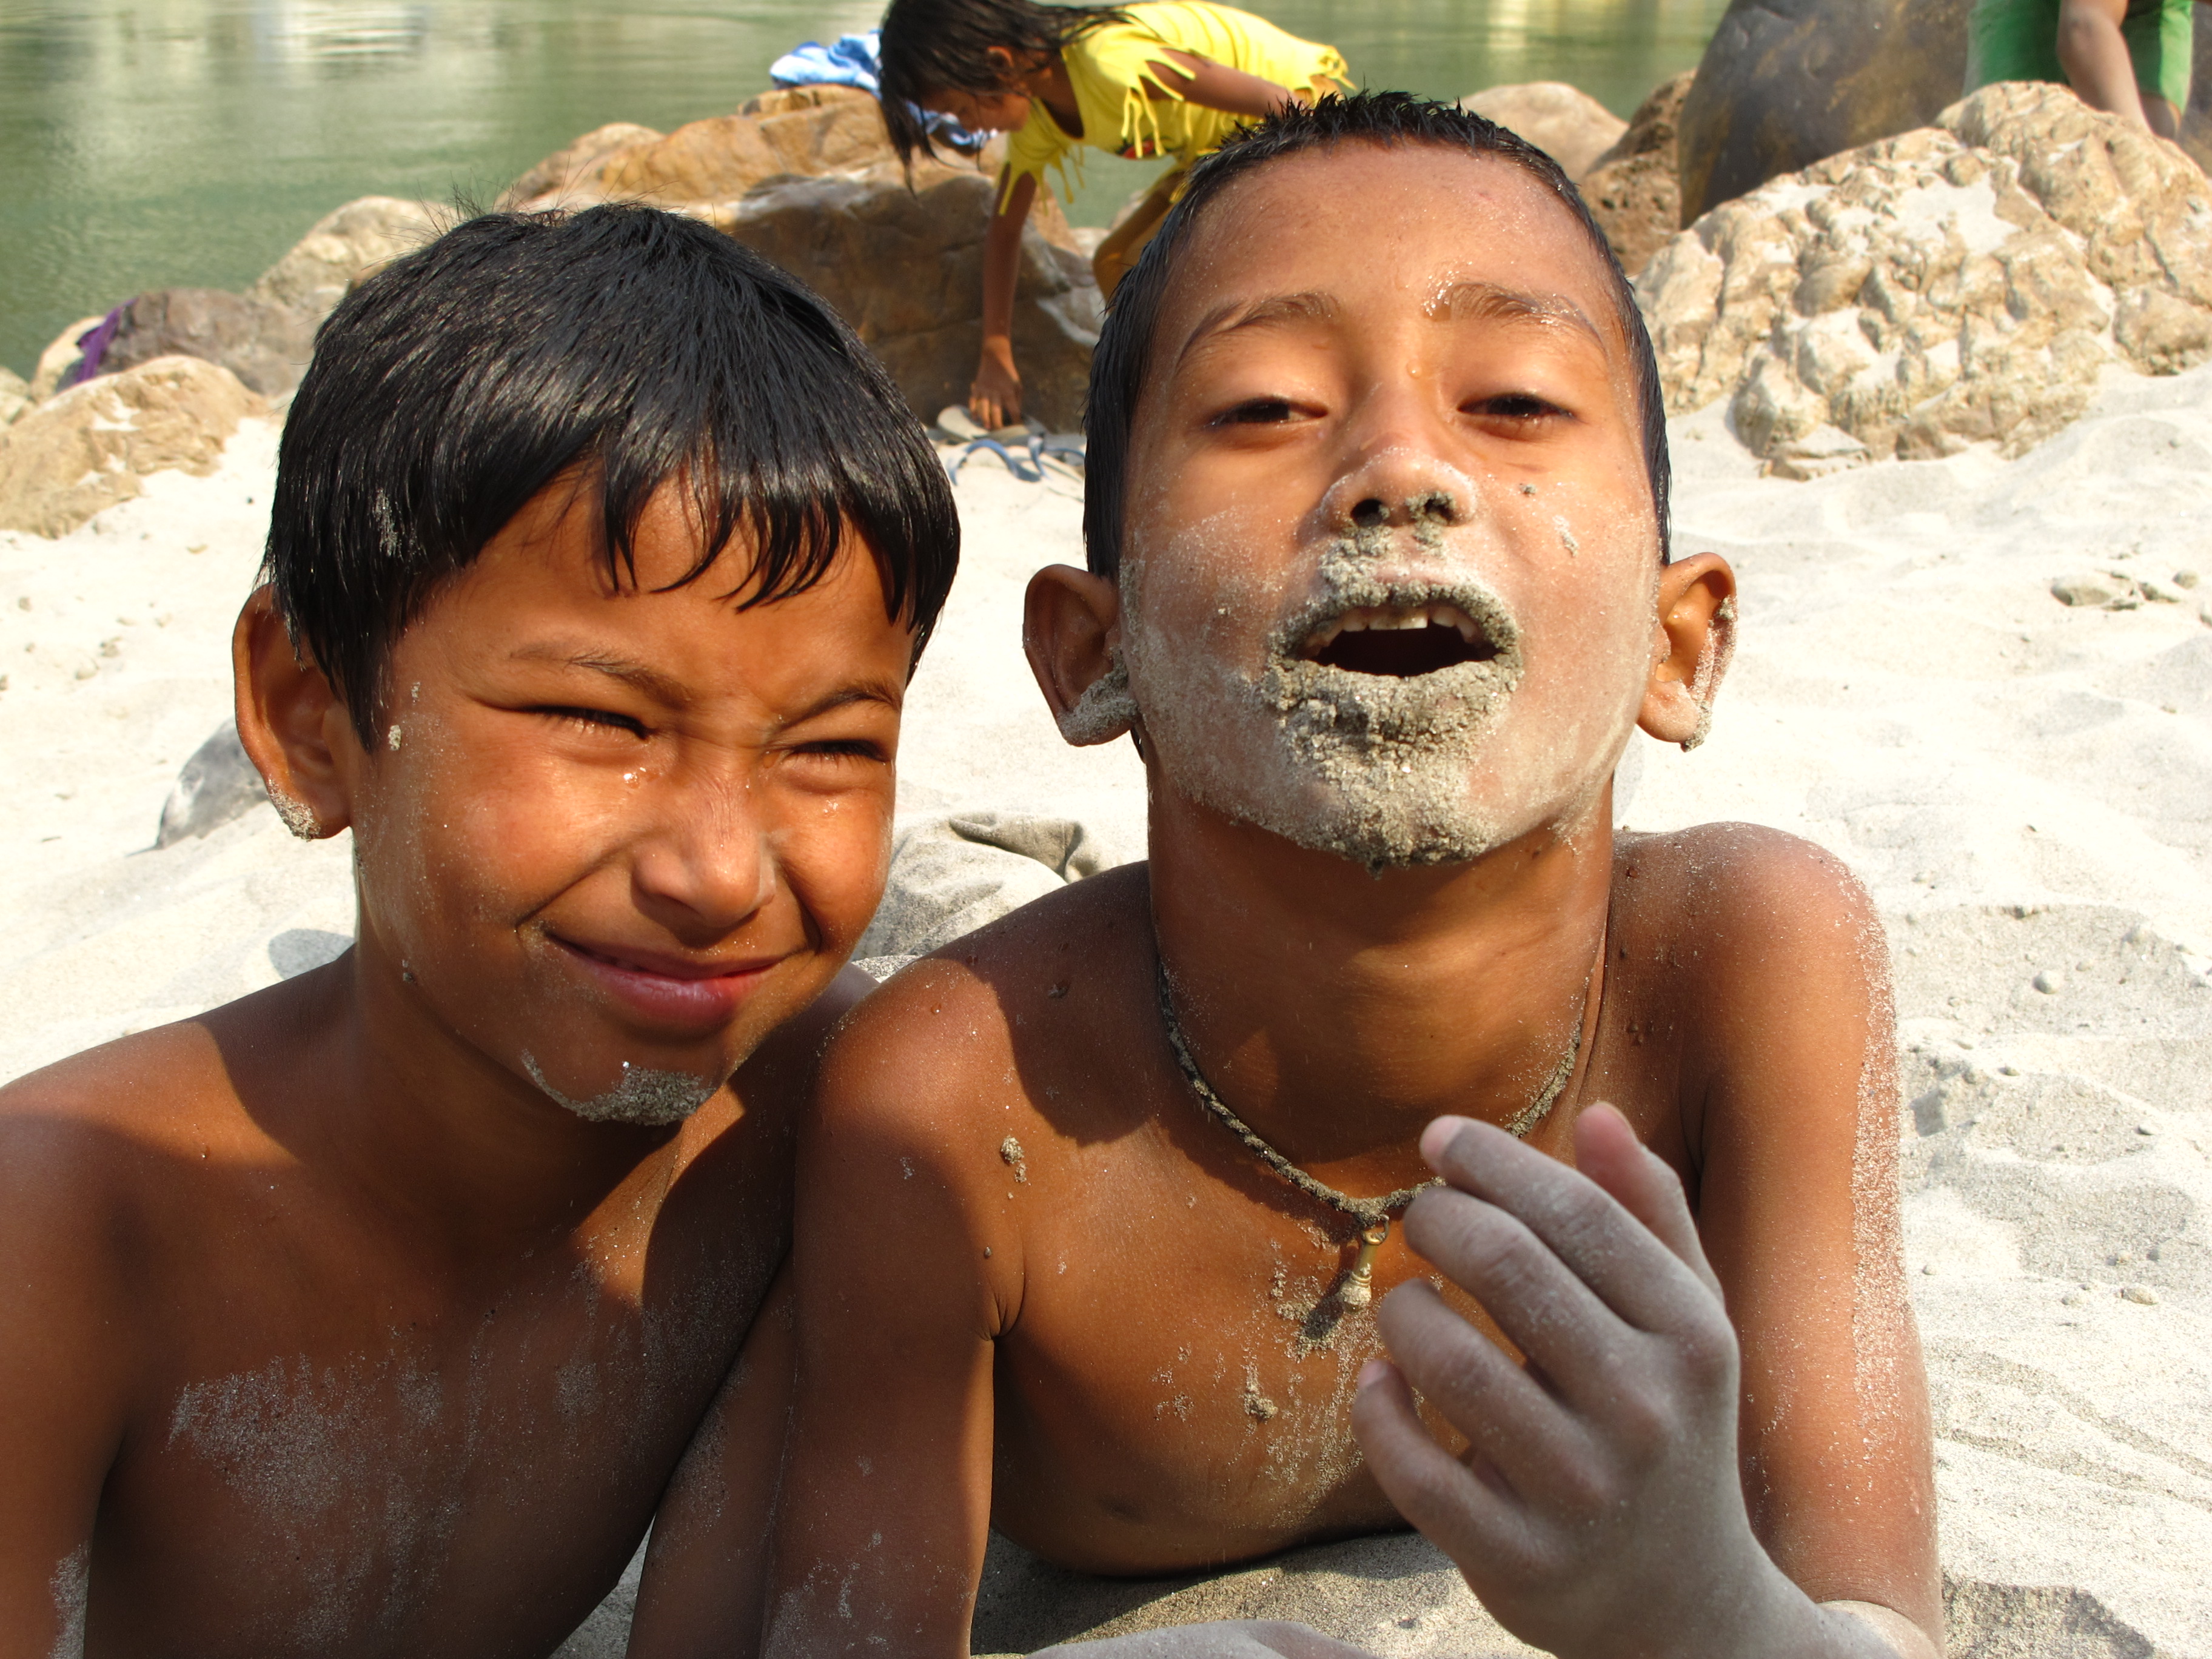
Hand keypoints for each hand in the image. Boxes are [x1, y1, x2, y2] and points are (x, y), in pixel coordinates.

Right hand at [970, 339, 1021, 429]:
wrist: (995, 357)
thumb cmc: (1009, 373)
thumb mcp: (1017, 385)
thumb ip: (1017, 399)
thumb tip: (1017, 414)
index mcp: (1008, 392)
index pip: (1014, 411)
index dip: (1016, 421)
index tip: (1018, 430)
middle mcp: (996, 393)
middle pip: (996, 412)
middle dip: (998, 424)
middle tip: (999, 433)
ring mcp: (985, 390)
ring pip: (983, 407)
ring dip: (984, 418)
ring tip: (987, 427)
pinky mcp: (977, 388)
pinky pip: (973, 400)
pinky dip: (972, 409)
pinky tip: (974, 417)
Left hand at [1352, 1107, 1864, 1658]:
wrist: (1685, 1605)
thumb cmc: (1671, 1426)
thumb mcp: (1690, 1323)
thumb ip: (1651, 1216)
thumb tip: (1599, 1116)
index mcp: (1692, 1337)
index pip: (1577, 1212)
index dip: (1493, 1160)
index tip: (1439, 1140)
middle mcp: (1644, 1411)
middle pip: (1508, 1266)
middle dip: (1439, 1217)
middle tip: (1420, 1216)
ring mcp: (1580, 1490)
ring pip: (1448, 1360)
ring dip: (1402, 1309)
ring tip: (1407, 1301)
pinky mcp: (1516, 1559)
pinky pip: (1412, 1465)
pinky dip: (1377, 1407)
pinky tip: (1381, 1379)